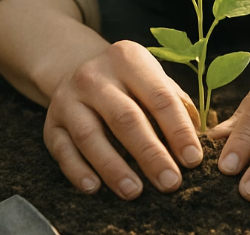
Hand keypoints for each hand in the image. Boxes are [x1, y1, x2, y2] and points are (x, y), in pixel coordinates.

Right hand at [44, 40, 202, 198]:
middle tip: (170, 182)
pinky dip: (78, 171)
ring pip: (90, 136)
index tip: (192, 159)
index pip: (159, 96)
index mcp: (128, 58)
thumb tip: (198, 136)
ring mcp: (69, 99)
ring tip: (135, 191)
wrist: (77, 67)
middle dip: (150, 153)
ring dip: (114, 167)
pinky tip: (95, 188)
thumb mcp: (151, 77)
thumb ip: (175, 101)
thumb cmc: (127, 80)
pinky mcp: (51, 123)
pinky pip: (62, 150)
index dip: (178, 130)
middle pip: (125, 118)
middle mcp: (95, 76)